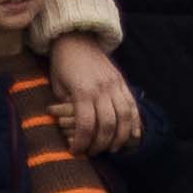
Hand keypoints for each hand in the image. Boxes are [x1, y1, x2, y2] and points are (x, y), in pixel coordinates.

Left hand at [44, 35, 139, 154]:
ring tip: (113, 148)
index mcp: (83, 90)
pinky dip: (134, 121)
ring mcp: (116, 84)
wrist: (77, 39)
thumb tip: (72, 128)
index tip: (76, 151)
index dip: (81, 142)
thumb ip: (67, 107)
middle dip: (101, 143)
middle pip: (108, 123)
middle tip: (93, 153)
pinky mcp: (122, 82)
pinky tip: (133, 134)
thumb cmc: (62, 65)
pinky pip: (133, 105)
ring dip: (121, 136)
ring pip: (125, 116)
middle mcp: (103, 88)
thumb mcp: (57, 86)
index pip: (85, 124)